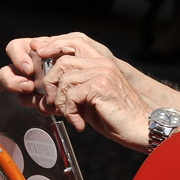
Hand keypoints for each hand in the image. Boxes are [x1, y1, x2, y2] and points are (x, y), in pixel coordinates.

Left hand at [0, 33, 152, 150]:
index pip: (66, 51)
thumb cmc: (115, 118)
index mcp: (98, 63)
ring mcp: (102, 72)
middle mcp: (101, 63)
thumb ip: (69, 95)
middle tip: (54, 106)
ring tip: (71, 116)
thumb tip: (42, 99)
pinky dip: (70, 112)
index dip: (49, 59)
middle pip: (61, 63)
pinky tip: (80, 123)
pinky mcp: (102, 85)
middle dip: (50, 86)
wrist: (140, 128)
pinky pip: (72, 94)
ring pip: (64, 79)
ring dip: (61, 102)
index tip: (38, 77)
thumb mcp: (87, 104)